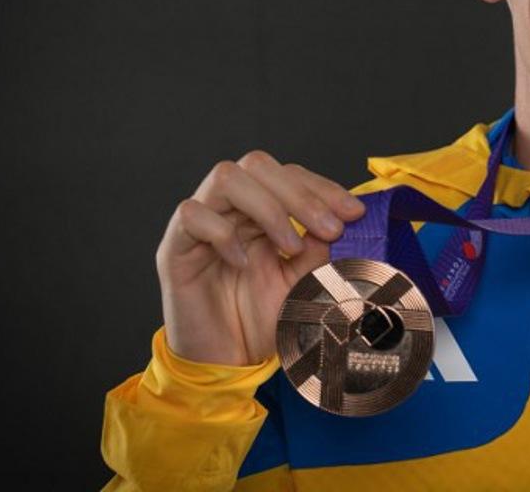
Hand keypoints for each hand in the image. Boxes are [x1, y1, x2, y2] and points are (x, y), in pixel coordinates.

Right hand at [155, 150, 366, 365]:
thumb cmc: (263, 322)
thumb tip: (339, 218)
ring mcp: (201, 226)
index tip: (354, 213)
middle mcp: (231, 211)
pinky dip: (222, 232)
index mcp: (262, 212)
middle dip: (301, 192)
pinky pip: (190, 215)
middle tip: (330, 228)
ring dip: (268, 207)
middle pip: (258, 164)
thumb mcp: (304, 283)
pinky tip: (244, 262)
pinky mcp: (176, 249)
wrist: (228, 364)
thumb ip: (318, 249)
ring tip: (289, 247)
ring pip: (226, 178)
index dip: (322, 187)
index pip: (289, 175)